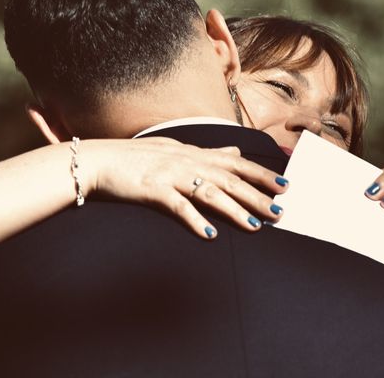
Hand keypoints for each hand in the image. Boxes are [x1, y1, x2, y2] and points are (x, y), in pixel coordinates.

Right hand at [82, 137, 287, 239]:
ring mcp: (170, 175)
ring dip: (233, 211)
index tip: (284, 185)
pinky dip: (194, 220)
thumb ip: (207, 152)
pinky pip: (177, 206)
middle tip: (280, 212)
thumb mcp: (176, 149)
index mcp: (194, 154)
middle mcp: (187, 162)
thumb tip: (234, 150)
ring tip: (254, 226)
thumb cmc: (136, 157)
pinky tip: (209, 235)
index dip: (261, 174)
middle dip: (257, 196)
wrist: (99, 161)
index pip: (235, 163)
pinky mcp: (152, 191)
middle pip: (229, 180)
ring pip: (209, 193)